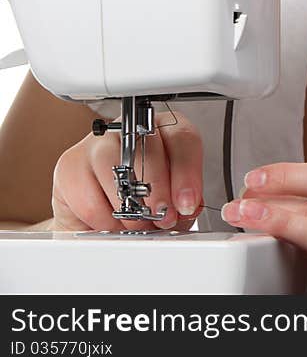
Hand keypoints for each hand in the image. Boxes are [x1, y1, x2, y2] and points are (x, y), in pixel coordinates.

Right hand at [50, 110, 203, 231]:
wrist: (100, 222)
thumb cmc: (142, 206)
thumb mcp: (172, 204)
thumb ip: (182, 203)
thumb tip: (186, 208)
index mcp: (166, 132)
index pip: (181, 138)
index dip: (186, 172)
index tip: (187, 202)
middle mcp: (132, 131)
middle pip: (147, 147)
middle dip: (159, 189)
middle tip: (162, 217)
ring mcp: (97, 144)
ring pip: (114, 166)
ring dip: (129, 206)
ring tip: (137, 225)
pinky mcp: (69, 165)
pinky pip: (88, 194)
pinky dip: (104, 218)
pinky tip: (112, 223)